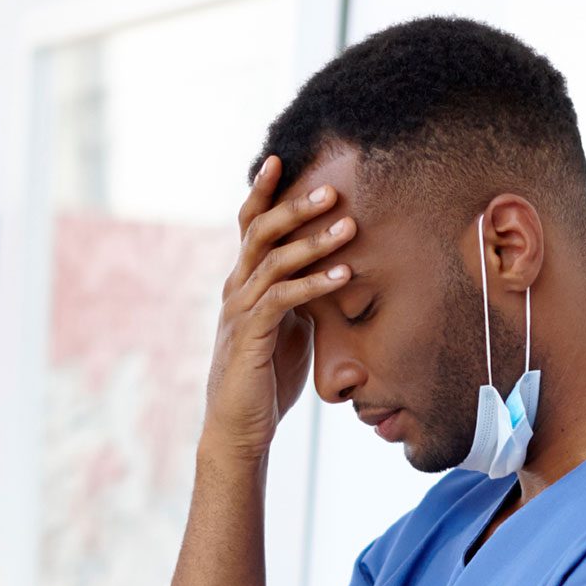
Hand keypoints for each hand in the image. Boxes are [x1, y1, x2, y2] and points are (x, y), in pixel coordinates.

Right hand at [203, 155, 350, 460]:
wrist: (239, 427)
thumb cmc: (267, 378)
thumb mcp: (290, 327)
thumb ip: (300, 297)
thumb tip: (330, 271)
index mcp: (244, 281)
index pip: (250, 225)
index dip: (263, 191)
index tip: (281, 158)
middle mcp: (236, 287)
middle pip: (259, 231)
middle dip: (294, 205)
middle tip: (331, 188)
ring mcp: (239, 310)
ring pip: (273, 261)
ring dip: (313, 242)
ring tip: (349, 226)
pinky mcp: (250, 335)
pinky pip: (282, 299)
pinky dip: (314, 284)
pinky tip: (344, 275)